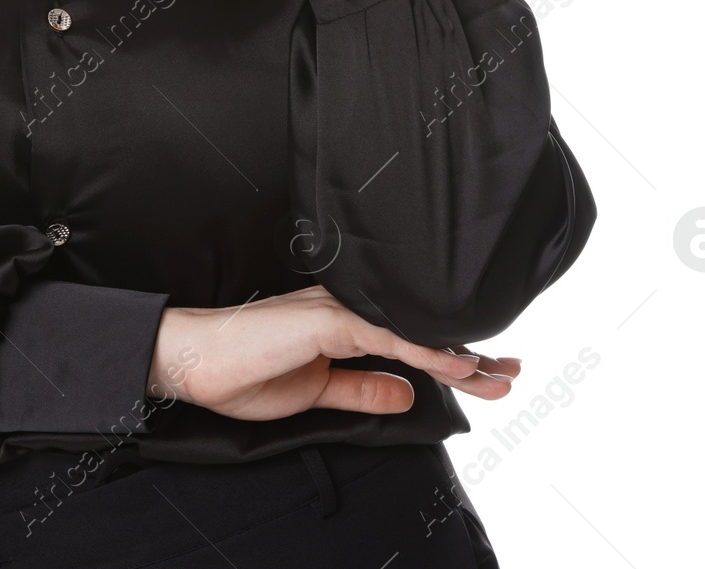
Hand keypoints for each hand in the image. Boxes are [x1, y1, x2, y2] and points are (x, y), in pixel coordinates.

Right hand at [145, 286, 516, 421]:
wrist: (192, 365)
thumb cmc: (241, 375)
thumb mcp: (315, 394)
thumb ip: (361, 390)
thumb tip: (409, 395)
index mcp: (341, 324)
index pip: (406, 338)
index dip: (448, 355)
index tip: (487, 372)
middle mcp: (344, 310)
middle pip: (419, 330)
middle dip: (469, 353)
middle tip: (512, 371)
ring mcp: (337, 312)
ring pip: (412, 331)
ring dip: (459, 356)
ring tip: (498, 374)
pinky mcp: (327, 322)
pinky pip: (388, 337)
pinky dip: (426, 352)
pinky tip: (457, 366)